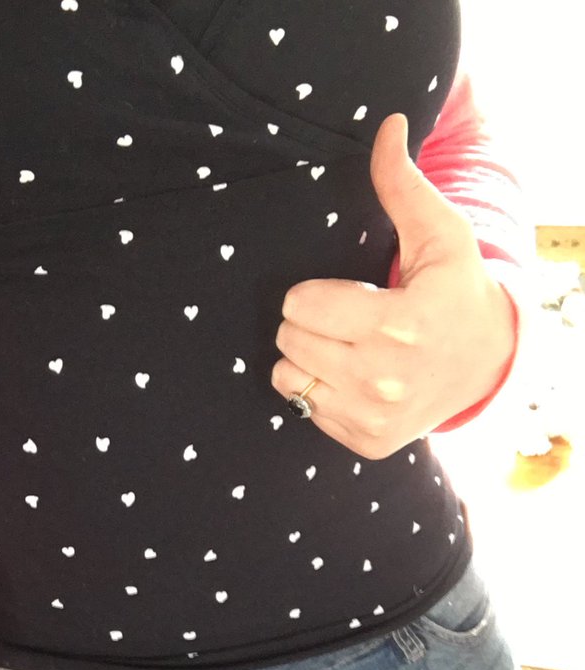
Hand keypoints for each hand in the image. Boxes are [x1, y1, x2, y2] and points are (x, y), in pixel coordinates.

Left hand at [271, 112, 517, 459]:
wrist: (486, 364)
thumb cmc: (455, 291)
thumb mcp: (440, 234)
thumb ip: (402, 184)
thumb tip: (387, 124)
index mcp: (396, 326)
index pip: (298, 305)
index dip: (310, 291)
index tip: (342, 292)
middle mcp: (382, 380)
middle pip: (288, 339)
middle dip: (306, 322)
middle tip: (344, 318)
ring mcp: (372, 418)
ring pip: (287, 375)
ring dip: (306, 357)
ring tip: (346, 346)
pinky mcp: (365, 441)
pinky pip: (302, 407)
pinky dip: (317, 389)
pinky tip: (353, 376)